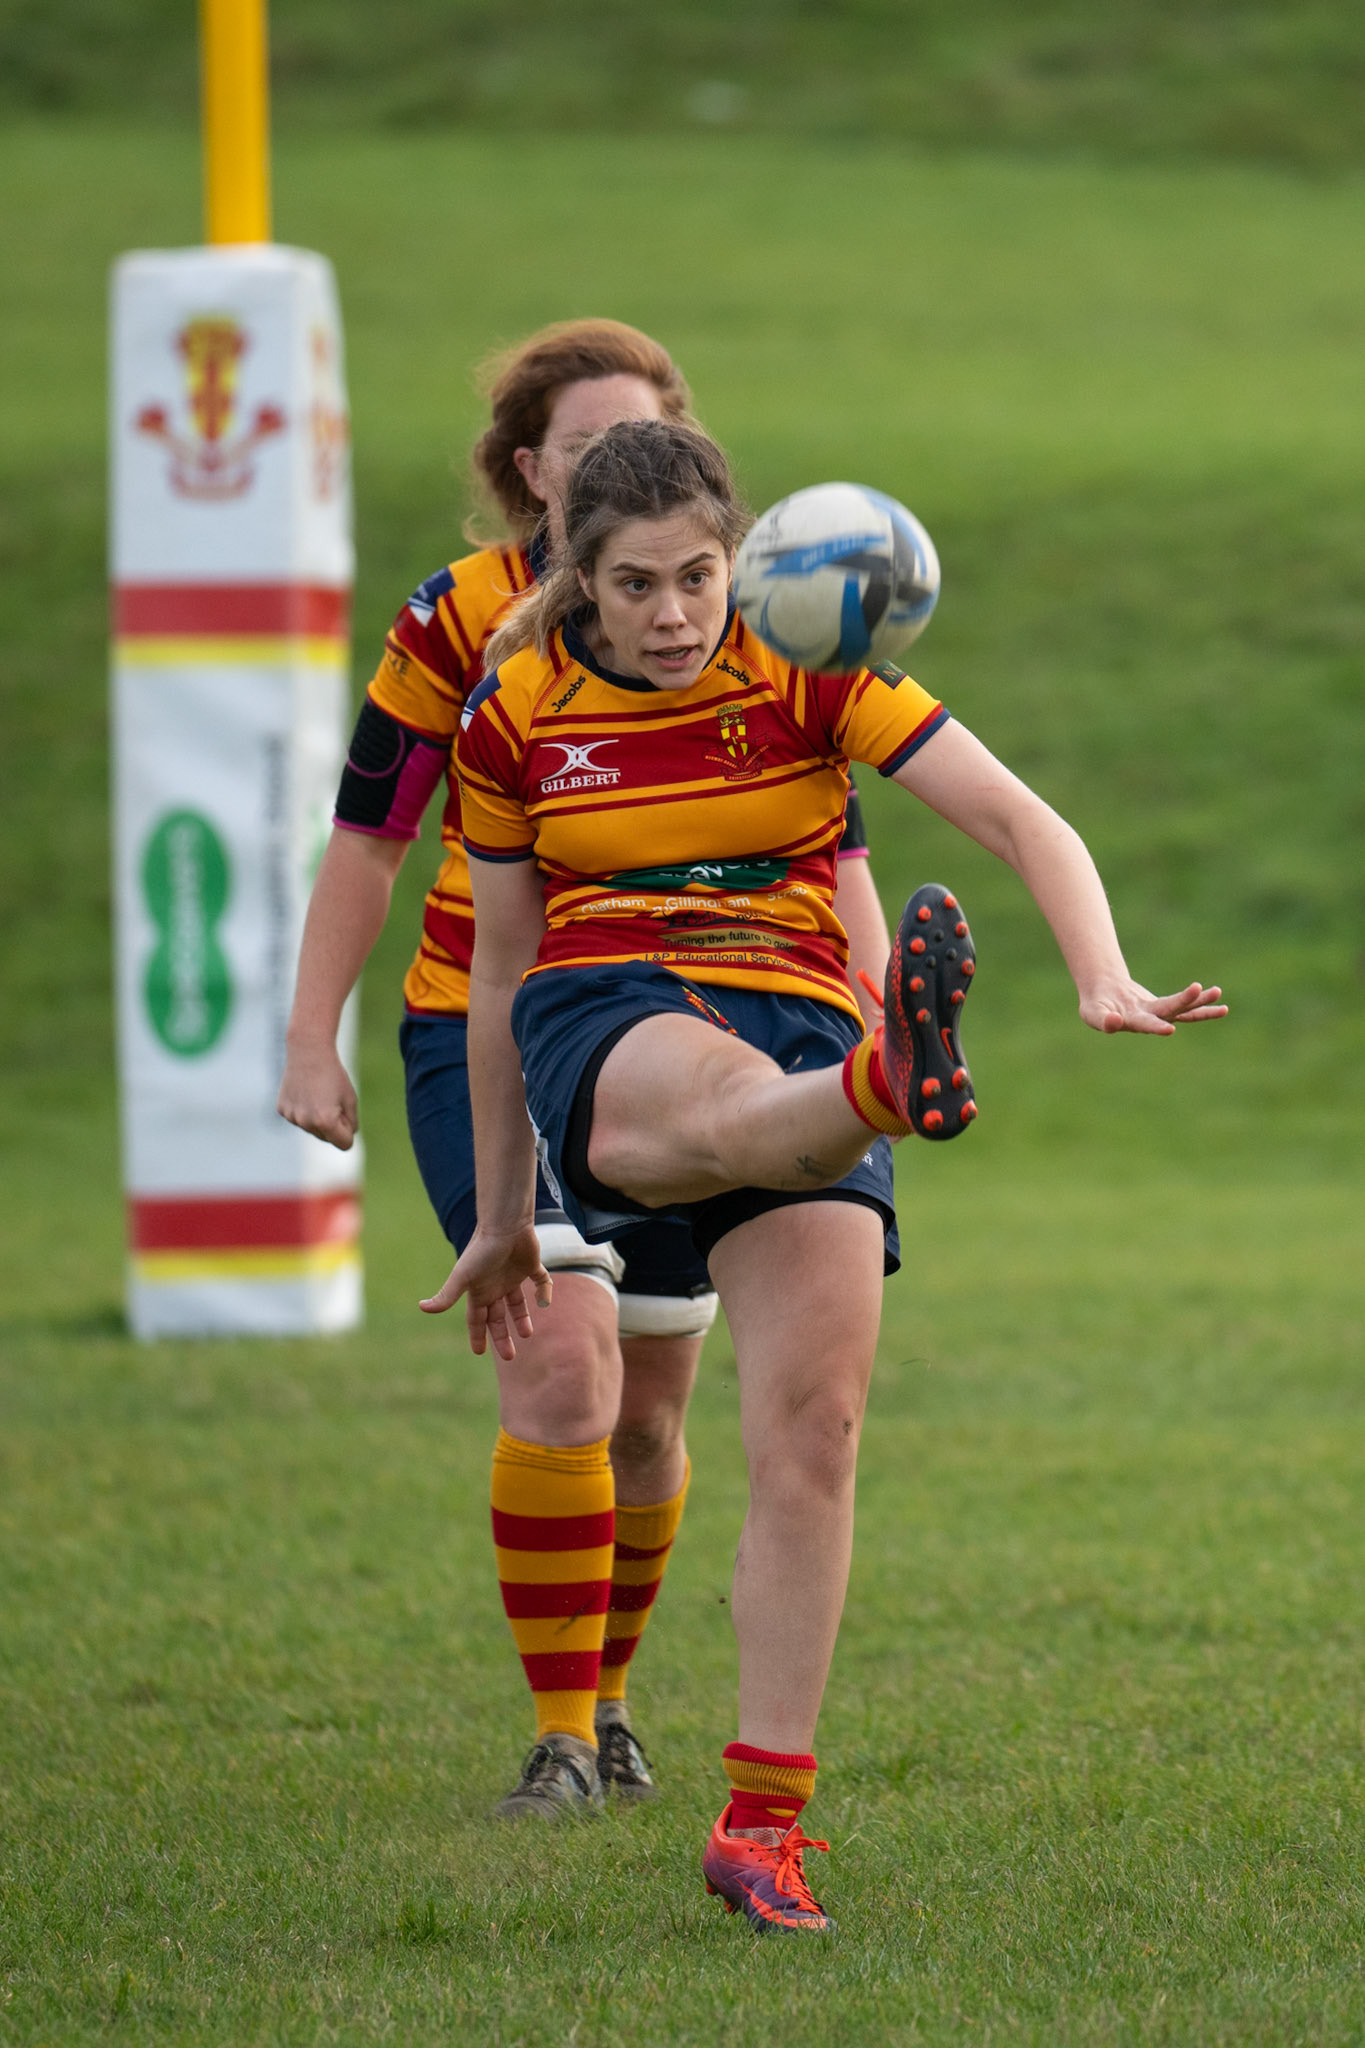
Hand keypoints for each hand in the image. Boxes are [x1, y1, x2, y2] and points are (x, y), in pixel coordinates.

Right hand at [277, 1042, 358, 1147]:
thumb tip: (345, 1140)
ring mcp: (292, 1117)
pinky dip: (303, 1110)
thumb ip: (351, 1124)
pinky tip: (304, 1092)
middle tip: (331, 1100)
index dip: (349, 1130)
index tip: (346, 1113)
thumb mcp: (350, 1100)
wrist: (308, 1052)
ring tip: (317, 1094)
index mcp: (326, 1121)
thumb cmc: (334, 1075)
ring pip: (311, 1129)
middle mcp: (306, 1122)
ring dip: (317, 1118)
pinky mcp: (282, 1110)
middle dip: (333, 1125)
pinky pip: (299, 1119)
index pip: (345, 1144)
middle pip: (327, 1138)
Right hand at [419, 1224, 553, 1360]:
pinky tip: (546, 1300)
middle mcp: (495, 1286)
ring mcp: (512, 1276)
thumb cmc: (482, 1250)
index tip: (478, 1353)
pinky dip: (544, 1290)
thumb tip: (422, 1308)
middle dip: (501, 1336)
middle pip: (497, 1317)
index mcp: (479, 1291)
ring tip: (527, 1334)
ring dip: (521, 1318)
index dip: (477, 1335)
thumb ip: (446, 1295)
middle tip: (509, 1357)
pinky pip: (540, 1281)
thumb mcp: (463, 1276)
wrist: (505, 1225)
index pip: (476, 1319)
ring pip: (517, 1303)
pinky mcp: (530, 1266)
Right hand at [1080, 981, 1227, 1035]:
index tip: (1169, 1029)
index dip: (1157, 1026)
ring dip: (1201, 1002)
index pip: (1146, 1024)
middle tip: (1197, 988)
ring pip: (1183, 1009)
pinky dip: (1201, 1003)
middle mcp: (1151, 1020)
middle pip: (1170, 1010)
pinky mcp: (1166, 1008)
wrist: (1105, 996)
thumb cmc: (1096, 1006)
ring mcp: (1161, 1014)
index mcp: (1133, 1022)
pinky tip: (1216, 996)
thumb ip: (1103, 1020)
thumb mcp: (1093, 1013)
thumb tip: (1116, 1022)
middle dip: (1184, 1000)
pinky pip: (1186, 1007)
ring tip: (1217, 992)